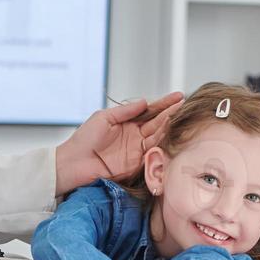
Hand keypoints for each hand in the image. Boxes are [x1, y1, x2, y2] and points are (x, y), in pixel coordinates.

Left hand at [54, 91, 183, 194]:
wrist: (74, 163)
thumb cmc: (84, 139)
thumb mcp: (104, 118)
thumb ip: (125, 111)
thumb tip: (144, 101)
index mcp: (127, 122)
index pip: (150, 111)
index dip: (164, 103)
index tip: (178, 95)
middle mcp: (135, 136)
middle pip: (158, 122)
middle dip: (171, 113)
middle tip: (185, 104)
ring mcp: (137, 150)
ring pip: (158, 136)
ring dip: (169, 126)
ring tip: (180, 115)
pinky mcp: (137, 164)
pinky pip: (152, 152)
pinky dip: (162, 143)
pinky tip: (171, 133)